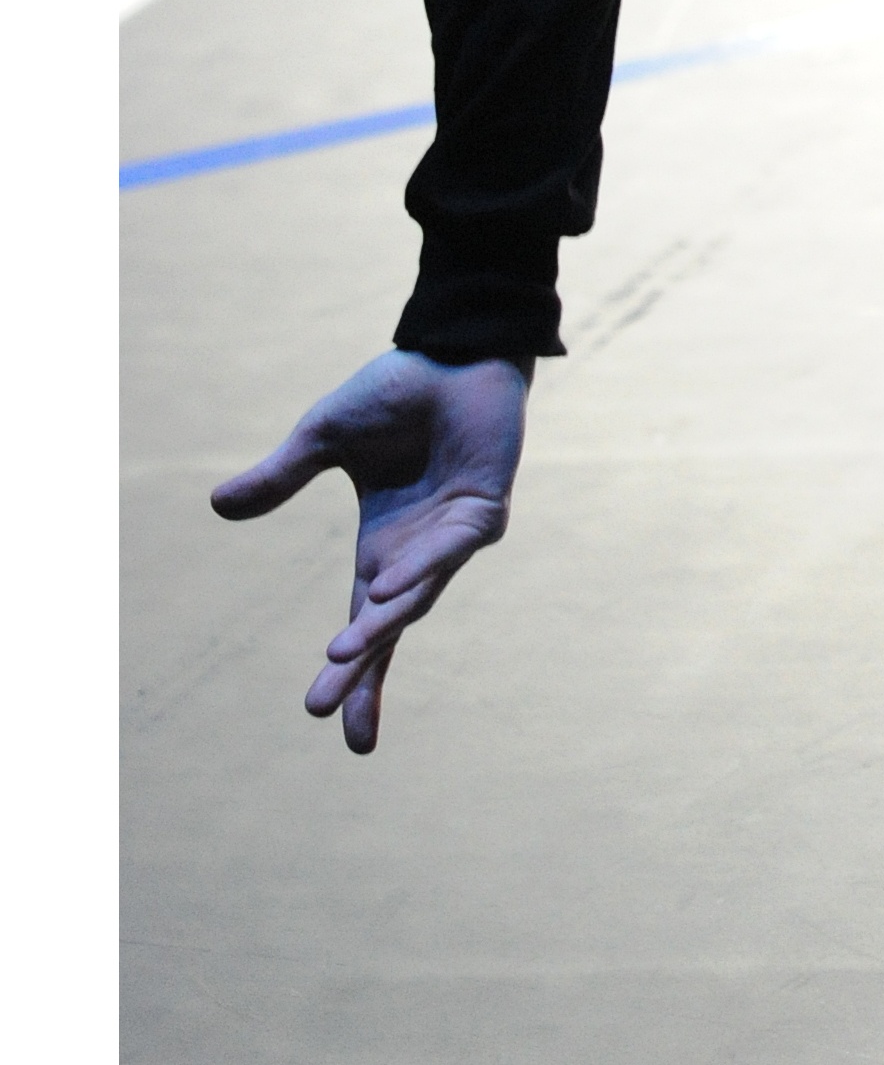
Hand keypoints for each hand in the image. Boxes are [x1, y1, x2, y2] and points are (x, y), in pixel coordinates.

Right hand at [211, 348, 529, 754]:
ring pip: (416, 596)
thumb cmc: (398, 391)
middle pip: (387, 629)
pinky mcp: (484, 509)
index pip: (364, 624)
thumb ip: (281, 478)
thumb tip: (217, 507)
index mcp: (384, 547)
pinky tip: (386, 589)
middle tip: (322, 712)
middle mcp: (419, 554)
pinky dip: (419, 569)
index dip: (351, 671)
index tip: (318, 716)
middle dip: (361, 672)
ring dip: (379, 625)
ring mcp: (455, 536)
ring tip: (340, 657)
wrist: (451, 347)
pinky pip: (449, 549)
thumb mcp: (324, 438)